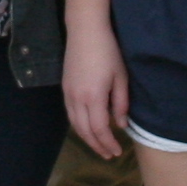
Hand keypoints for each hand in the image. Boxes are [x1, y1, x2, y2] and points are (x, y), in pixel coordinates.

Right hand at [62, 21, 130, 158]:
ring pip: (75, 124)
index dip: (108, 143)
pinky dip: (79, 126)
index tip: (117, 152)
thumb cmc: (108, 51)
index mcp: (94, 97)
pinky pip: (70, 114)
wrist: (85, 31)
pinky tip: (87, 129)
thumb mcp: (121, 77)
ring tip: (99, 146)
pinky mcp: (65, 88)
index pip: (100, 129)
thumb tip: (121, 125)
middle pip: (85, 131)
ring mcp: (68, 94)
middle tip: (109, 155)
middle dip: (97, 145)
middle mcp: (77, 99)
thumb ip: (121, 103)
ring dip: (87, 138)